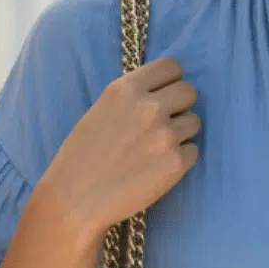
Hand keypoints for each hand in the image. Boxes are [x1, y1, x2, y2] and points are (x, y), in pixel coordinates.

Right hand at [34, 56, 199, 247]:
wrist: (74, 201)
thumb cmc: (83, 157)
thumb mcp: (101, 110)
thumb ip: (134, 96)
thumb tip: (166, 89)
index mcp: (126, 89)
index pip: (173, 66)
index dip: (170, 82)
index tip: (163, 96)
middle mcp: (149, 107)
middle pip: (189, 91)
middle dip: (179, 107)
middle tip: (161, 126)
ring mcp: (165, 135)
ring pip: (194, 122)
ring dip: (180, 134)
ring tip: (153, 151)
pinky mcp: (176, 163)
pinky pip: (193, 151)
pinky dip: (180, 160)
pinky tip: (156, 169)